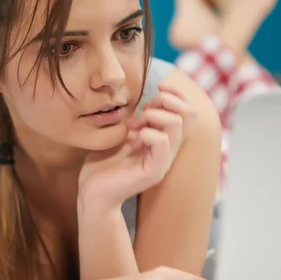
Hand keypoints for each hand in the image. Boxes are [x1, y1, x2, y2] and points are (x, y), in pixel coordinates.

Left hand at [78, 85, 195, 209]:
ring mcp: (163, 162)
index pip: (188, 111)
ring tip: (133, 126)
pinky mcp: (155, 171)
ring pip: (176, 123)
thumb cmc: (102, 164)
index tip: (156, 86)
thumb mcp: (120, 133)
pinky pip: (162, 141)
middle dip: (164, 101)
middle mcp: (169, 151)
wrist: (92, 193)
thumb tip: (148, 96)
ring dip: (152, 115)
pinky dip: (146, 132)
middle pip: (188, 113)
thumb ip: (137, 117)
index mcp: (164, 141)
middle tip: (141, 111)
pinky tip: (132, 138)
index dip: (177, 92)